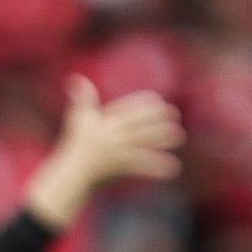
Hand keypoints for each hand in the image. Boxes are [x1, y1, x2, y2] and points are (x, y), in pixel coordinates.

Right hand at [27, 75, 184, 227]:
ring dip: (162, 139)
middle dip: (157, 119)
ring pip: (144, 143)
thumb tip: (74, 78)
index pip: (126, 109)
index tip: (157, 100)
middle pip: (139, 125)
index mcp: (105, 123)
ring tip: (179, 136)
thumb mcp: (77, 118)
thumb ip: (82, 98)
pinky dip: (158, 167)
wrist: (72, 173)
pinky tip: (172, 167)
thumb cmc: (75, 144)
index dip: (142, 104)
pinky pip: (142, 166)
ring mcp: (118, 153)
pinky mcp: (121, 169)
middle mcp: (113, 136)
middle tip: (175, 114)